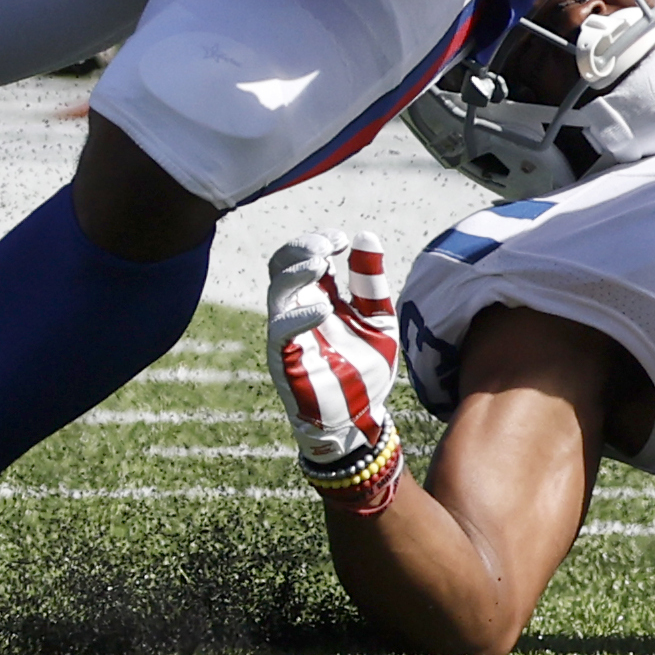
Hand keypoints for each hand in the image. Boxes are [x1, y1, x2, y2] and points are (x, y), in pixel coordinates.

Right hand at [265, 230, 400, 472]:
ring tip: (321, 264)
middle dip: (301, 249)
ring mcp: (289, 334)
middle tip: (328, 246)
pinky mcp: (285, 359)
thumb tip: (366, 236)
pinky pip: (281, 332)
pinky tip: (323, 309)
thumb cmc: (366, 369)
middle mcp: (299, 310)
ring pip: (277, 292)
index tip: (343, 241)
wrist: (361, 418)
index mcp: (320, 297)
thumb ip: (370, 282)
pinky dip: (299, 316)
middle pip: (281, 266)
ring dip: (296, 273)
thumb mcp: (378, 319)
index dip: (318, 241)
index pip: (304, 256)